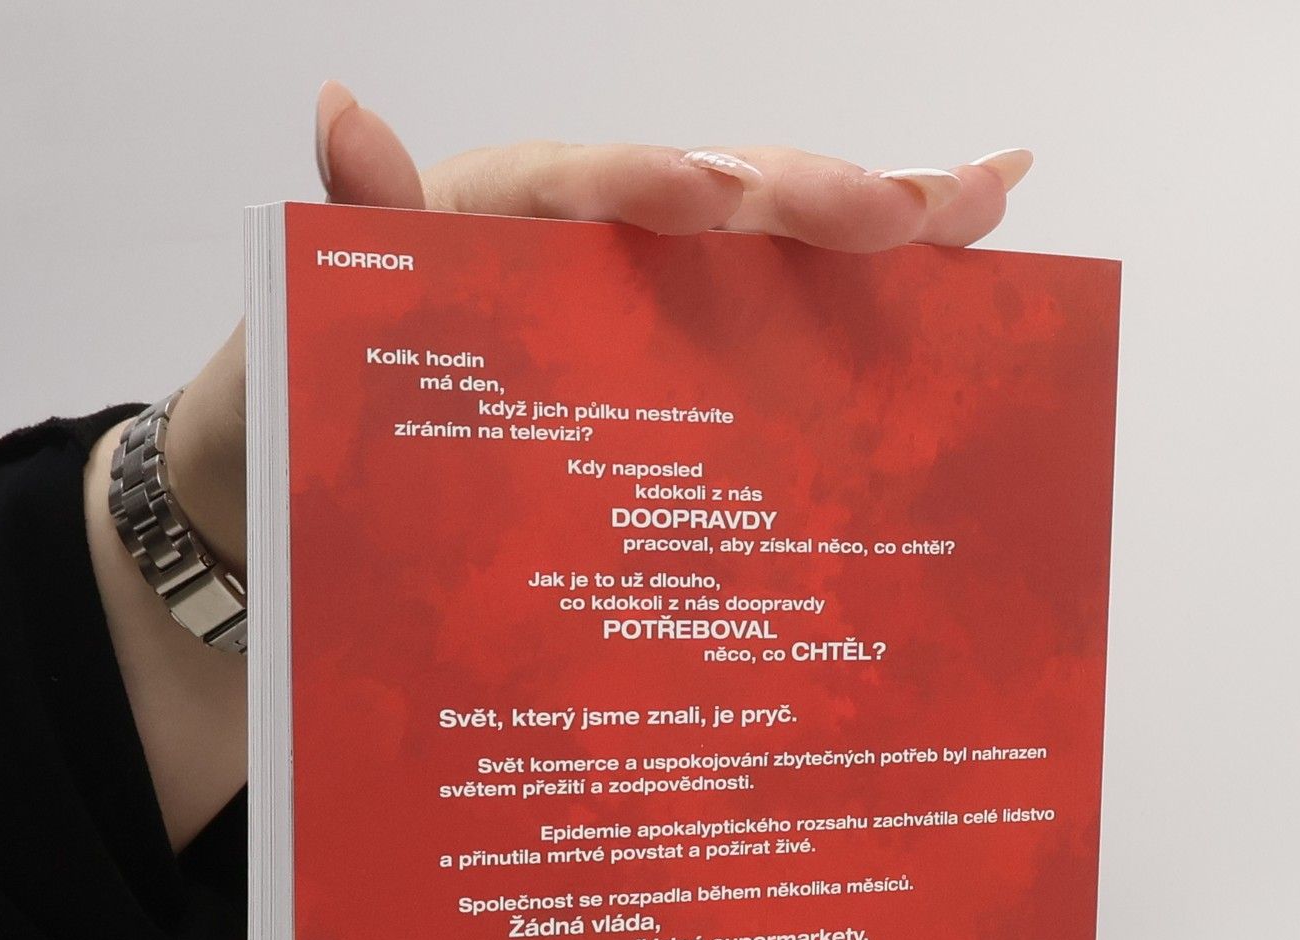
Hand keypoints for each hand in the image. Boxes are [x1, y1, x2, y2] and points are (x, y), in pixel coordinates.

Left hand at [90, 88, 1031, 848]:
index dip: (646, 187)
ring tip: (983, 203)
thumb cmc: (320, 390)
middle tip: (907, 210)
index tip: (704, 199)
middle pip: (720, 193)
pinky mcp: (687, 363)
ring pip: (776, 244)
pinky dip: (874, 299)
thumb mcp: (316, 327)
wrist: (319, 468)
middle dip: (815, 195)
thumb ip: (353, 237)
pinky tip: (969, 273)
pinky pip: (783, 322)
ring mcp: (654, 295)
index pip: (584, 186)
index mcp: (508, 217)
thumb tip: (342, 112)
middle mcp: (599, 238)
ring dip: (883, 223)